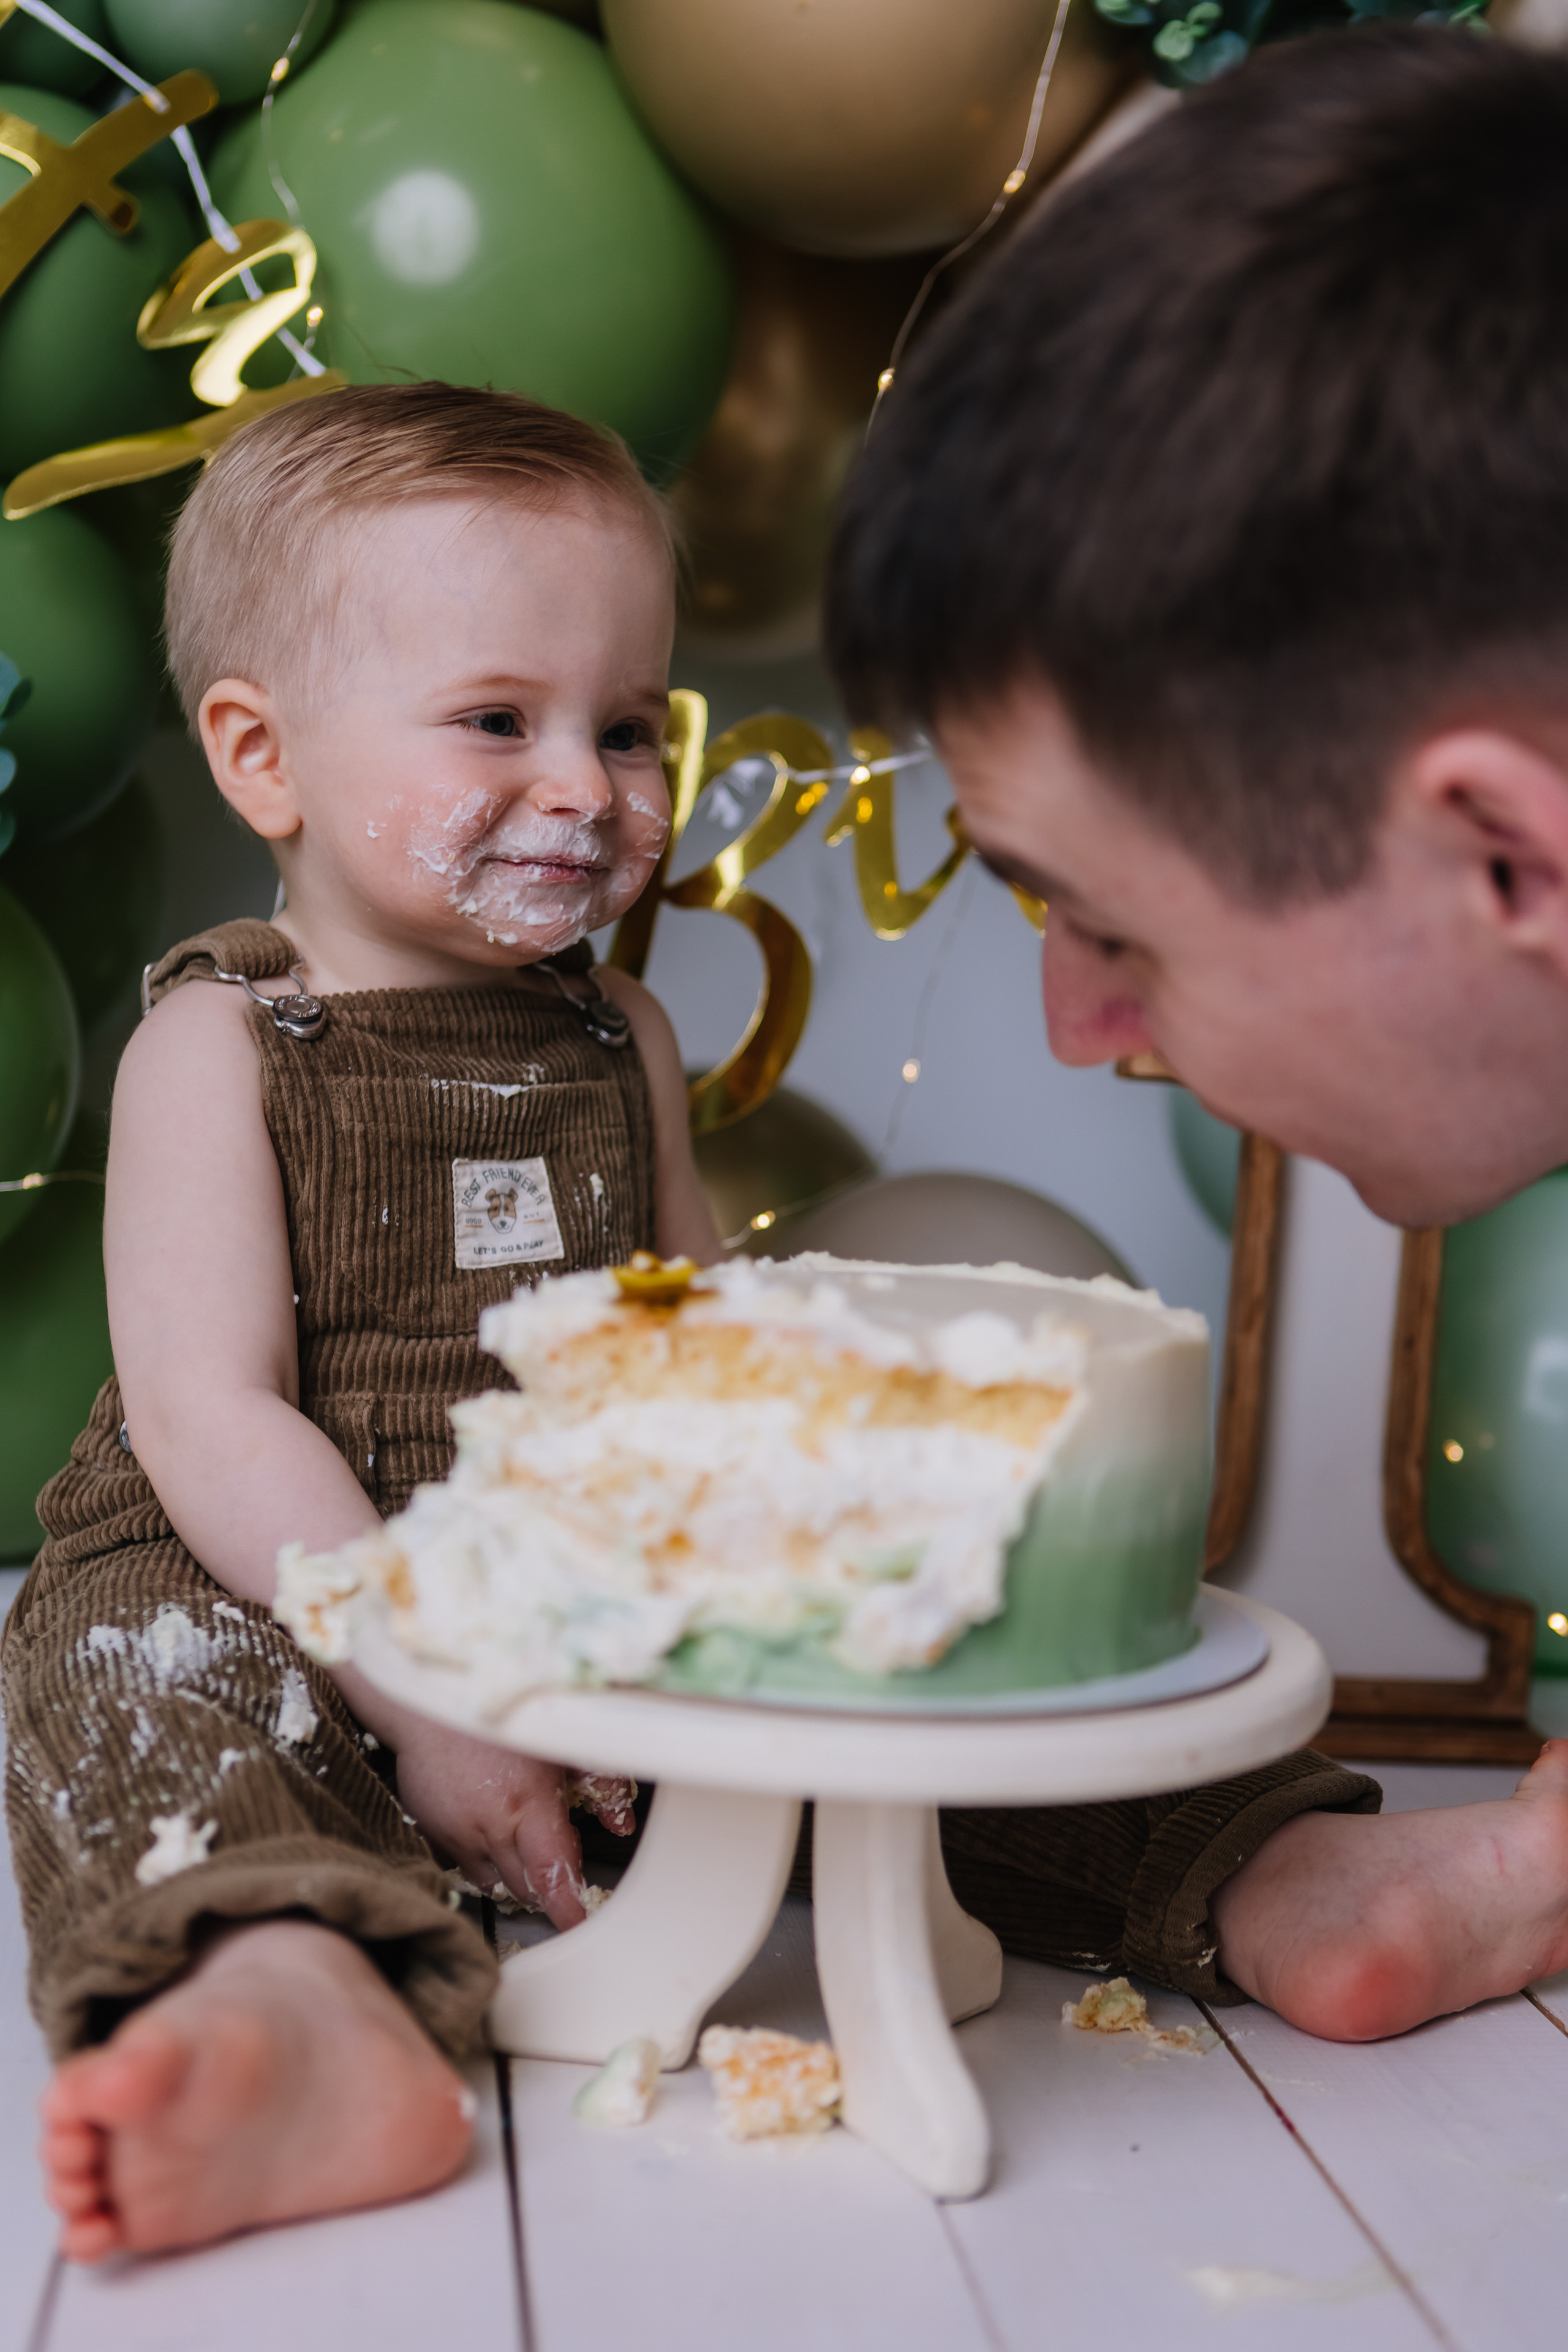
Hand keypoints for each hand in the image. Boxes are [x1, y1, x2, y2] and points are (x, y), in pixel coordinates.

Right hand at [391, 1716, 631, 1929]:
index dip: (566, 1907)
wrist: (430, 1706)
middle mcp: (490, 1827)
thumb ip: (599, 1782)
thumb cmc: (499, 1717)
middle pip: (525, 1887)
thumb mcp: (560, 1742)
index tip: (577, 1925)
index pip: (550, 1872)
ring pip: (494, 1882)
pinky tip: (490, 1826)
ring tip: (523, 1842)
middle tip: (559, 1867)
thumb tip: (621, 1822)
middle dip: (547, 1888)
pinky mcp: (434, 1835)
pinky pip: (465, 1866)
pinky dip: (484, 1858)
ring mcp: (457, 1835)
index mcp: (526, 1803)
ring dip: (514, 1874)